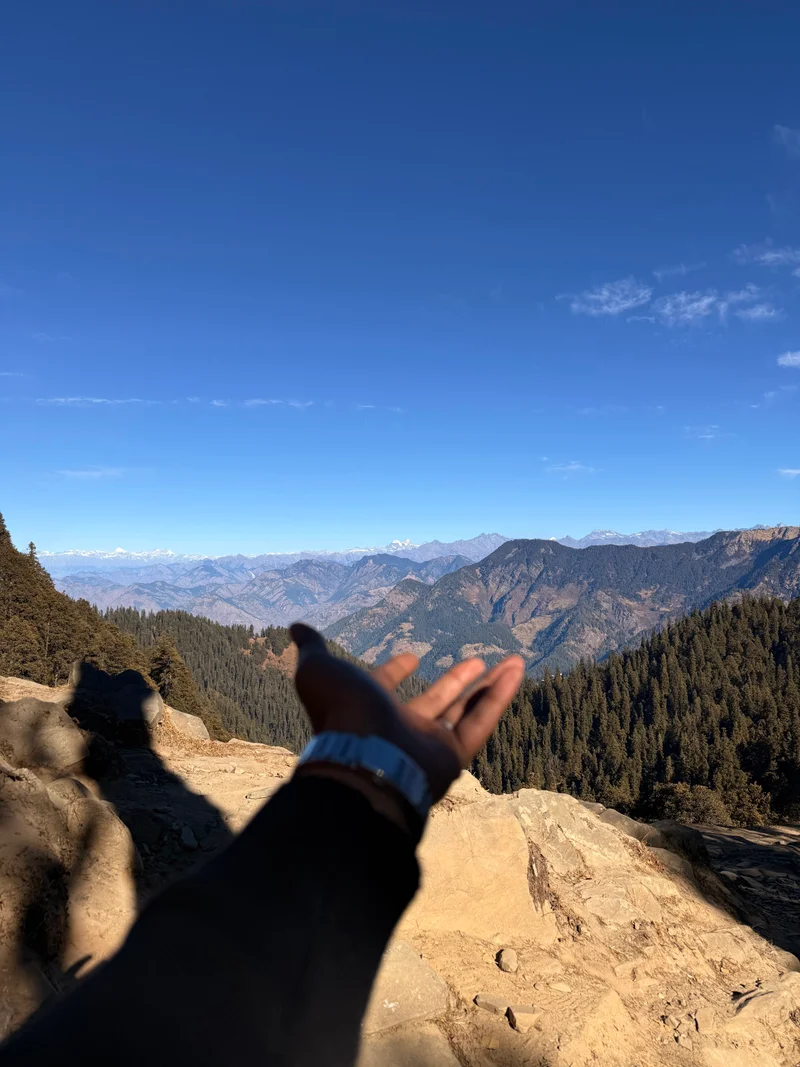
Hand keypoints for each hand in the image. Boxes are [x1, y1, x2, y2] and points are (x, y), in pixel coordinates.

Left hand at [291, 623, 523, 803]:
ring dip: (487, 685)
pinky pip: (481, 722)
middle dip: (453, 681)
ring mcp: (427, 745)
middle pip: (434, 702)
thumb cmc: (341, 712)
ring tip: (512, 660)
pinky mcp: (452, 757)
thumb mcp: (318, 670)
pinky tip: (517, 670)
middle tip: (472, 661)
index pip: (386, 687)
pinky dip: (499, 696)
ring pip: (464, 711)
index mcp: (367, 708)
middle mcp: (399, 729)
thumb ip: (312, 648)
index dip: (395, 671)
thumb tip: (296, 627)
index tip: (411, 657)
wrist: (364, 759)